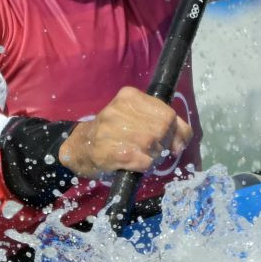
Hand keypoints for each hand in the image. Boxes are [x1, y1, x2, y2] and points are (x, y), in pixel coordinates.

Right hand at [58, 86, 193, 177]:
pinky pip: (142, 160)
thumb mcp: (137, 119)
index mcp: (130, 96)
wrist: (79, 146)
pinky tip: (136, 164)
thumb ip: (165, 124)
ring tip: (144, 157)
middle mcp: (120, 108)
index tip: (170, 143)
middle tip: (154, 151)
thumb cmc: (114, 133)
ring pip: (153, 144)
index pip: (168, 114)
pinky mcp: (109, 151)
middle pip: (162, 129)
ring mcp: (112, 129)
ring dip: (154, 156)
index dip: (175, 132)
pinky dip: (145, 165)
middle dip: (164, 145)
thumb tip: (181, 143)